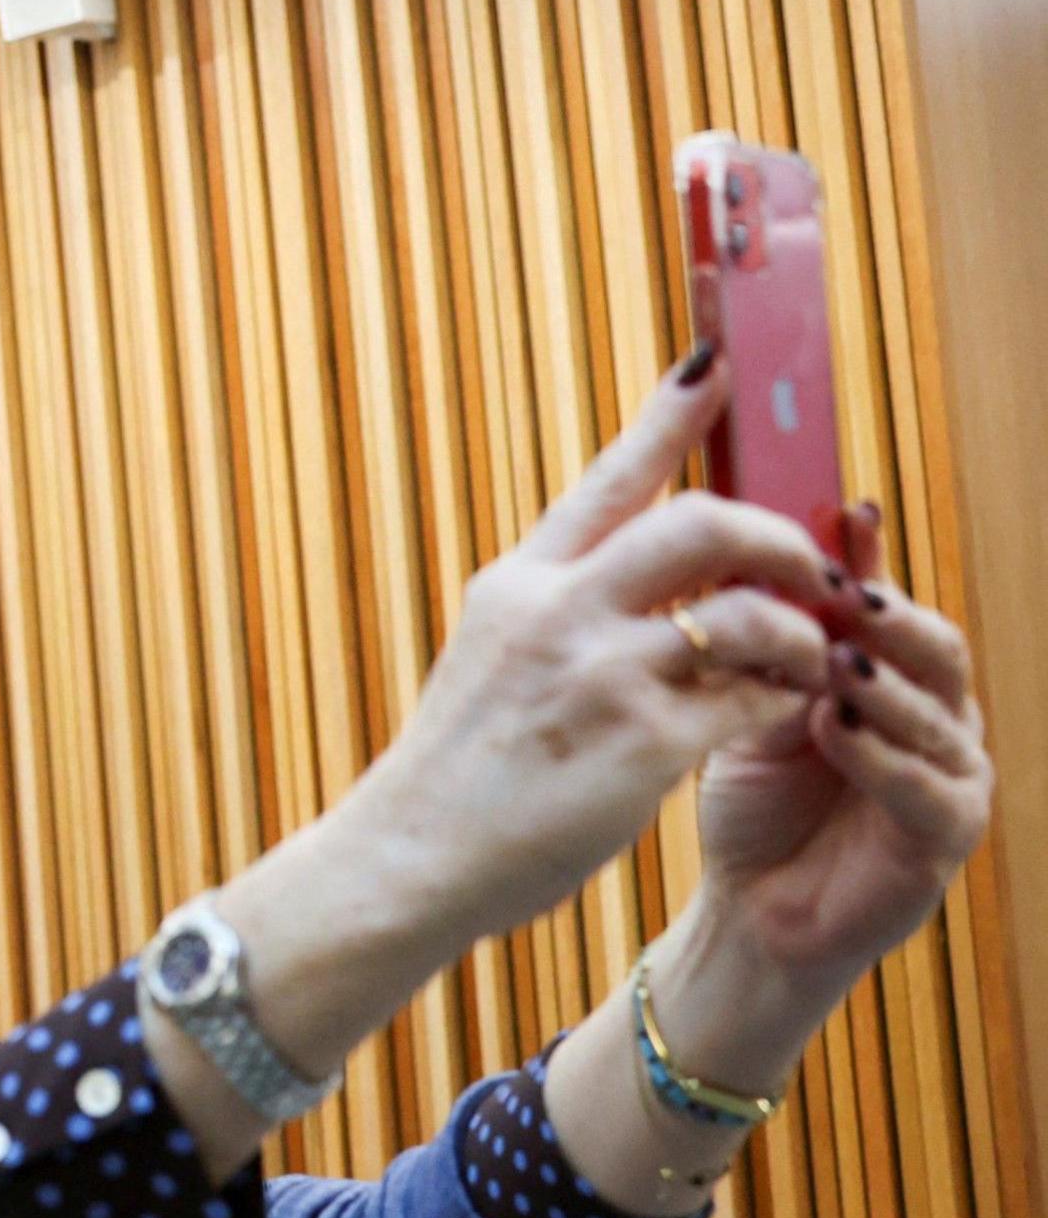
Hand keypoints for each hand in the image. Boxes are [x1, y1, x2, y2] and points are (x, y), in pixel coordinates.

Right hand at [335, 351, 840, 947]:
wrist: (410, 855)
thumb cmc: (459, 768)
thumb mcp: (491, 656)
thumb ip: (562, 608)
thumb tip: (654, 579)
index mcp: (520, 584)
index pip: (612, 479)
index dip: (673, 414)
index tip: (719, 362)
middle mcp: (558, 612)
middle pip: (702, 526)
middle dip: (777, 538)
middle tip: (808, 566)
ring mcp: (601, 676)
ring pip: (747, 613)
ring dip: (797, 633)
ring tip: (807, 656)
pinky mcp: (642, 745)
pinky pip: (753, 701)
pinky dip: (783, 701)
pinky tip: (779, 713)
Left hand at [670, 507, 988, 1039]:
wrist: (751, 910)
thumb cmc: (754, 802)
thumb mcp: (753, 706)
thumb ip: (770, 645)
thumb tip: (751, 554)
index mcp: (895, 680)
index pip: (891, 604)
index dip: (871, 558)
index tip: (843, 509)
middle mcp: (937, 719)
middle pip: (933, 647)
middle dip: (888, 617)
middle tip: (842, 593)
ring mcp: (952, 777)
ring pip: (936, 713)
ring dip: (882, 683)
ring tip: (833, 659)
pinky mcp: (946, 838)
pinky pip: (927, 787)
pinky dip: (880, 755)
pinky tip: (835, 730)